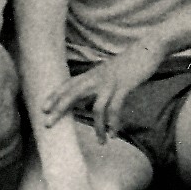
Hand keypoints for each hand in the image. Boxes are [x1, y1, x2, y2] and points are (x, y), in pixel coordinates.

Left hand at [42, 38, 166, 140]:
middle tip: (48, 124)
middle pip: (72, 94)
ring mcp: (110, 82)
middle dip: (59, 109)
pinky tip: (115, 133)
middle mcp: (97, 77)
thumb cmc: (130, 61)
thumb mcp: (109, 71)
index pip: (68, 84)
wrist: (148, 48)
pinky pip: (115, 108)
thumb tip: (89, 101)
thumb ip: (97, 83)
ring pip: (96, 107)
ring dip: (97, 127)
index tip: (43, 108)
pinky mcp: (124, 86)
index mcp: (92, 73)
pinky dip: (114, 123)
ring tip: (101, 141)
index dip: (54, 95)